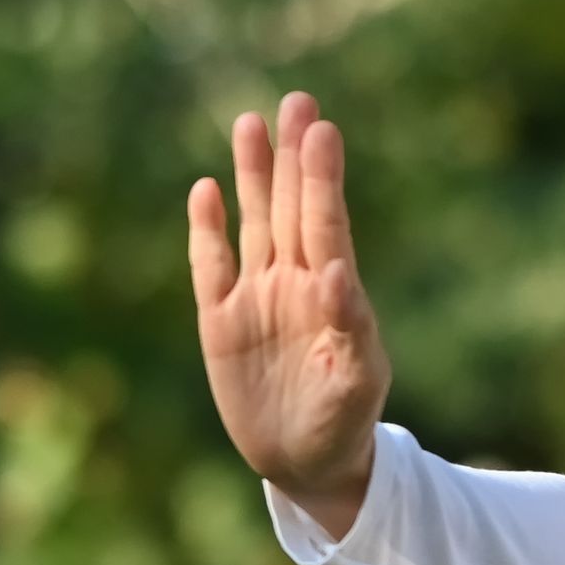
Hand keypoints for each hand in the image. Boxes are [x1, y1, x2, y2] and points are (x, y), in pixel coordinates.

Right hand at [189, 91, 391, 526]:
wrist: (307, 463)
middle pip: (293, 207)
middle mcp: (294, 282)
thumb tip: (333, 272)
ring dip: (253, 175)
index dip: (321, 177)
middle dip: (293, 156)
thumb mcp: (358, 380)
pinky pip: (211, 267)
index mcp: (332, 291)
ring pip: (254, 223)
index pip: (326, 222)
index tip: (321, 131)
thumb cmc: (344, 420)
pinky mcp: (219, 321)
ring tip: (250, 122)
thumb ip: (351, 325)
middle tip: (297, 101)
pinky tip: (206, 190)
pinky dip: (207, 231)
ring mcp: (256, 298)